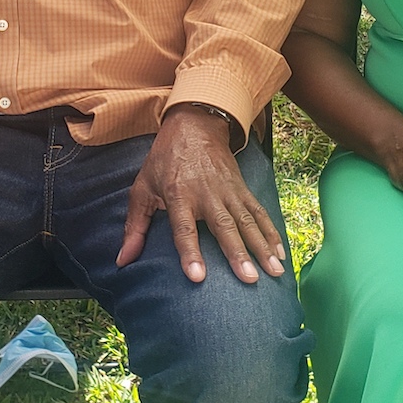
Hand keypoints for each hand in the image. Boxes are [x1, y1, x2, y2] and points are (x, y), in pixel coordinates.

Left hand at [117, 105, 286, 284]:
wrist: (194, 124)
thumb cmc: (164, 160)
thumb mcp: (142, 188)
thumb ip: (134, 227)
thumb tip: (122, 261)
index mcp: (178, 194)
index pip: (184, 228)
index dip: (190, 252)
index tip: (198, 277)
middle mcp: (206, 193)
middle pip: (224, 227)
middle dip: (238, 253)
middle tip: (250, 279)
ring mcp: (228, 190)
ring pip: (247, 221)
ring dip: (262, 246)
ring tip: (274, 271)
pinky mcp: (242, 187)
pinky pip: (259, 211)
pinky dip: (271, 231)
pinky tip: (280, 252)